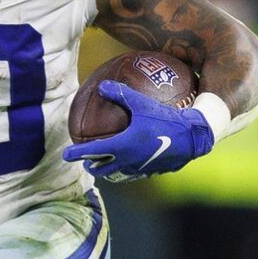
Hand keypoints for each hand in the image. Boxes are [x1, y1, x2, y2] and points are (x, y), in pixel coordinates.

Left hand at [62, 81, 215, 181]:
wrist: (192, 137)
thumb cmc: (165, 119)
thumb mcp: (142, 103)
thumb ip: (121, 94)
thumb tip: (101, 85)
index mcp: (121, 146)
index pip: (92, 152)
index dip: (76, 153)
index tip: (65, 155)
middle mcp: (127, 161)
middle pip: (102, 169)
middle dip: (91, 166)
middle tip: (86, 162)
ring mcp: (139, 168)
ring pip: (117, 173)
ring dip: (108, 170)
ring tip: (104, 166)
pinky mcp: (152, 171)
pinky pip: (133, 172)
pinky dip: (126, 169)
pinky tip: (130, 162)